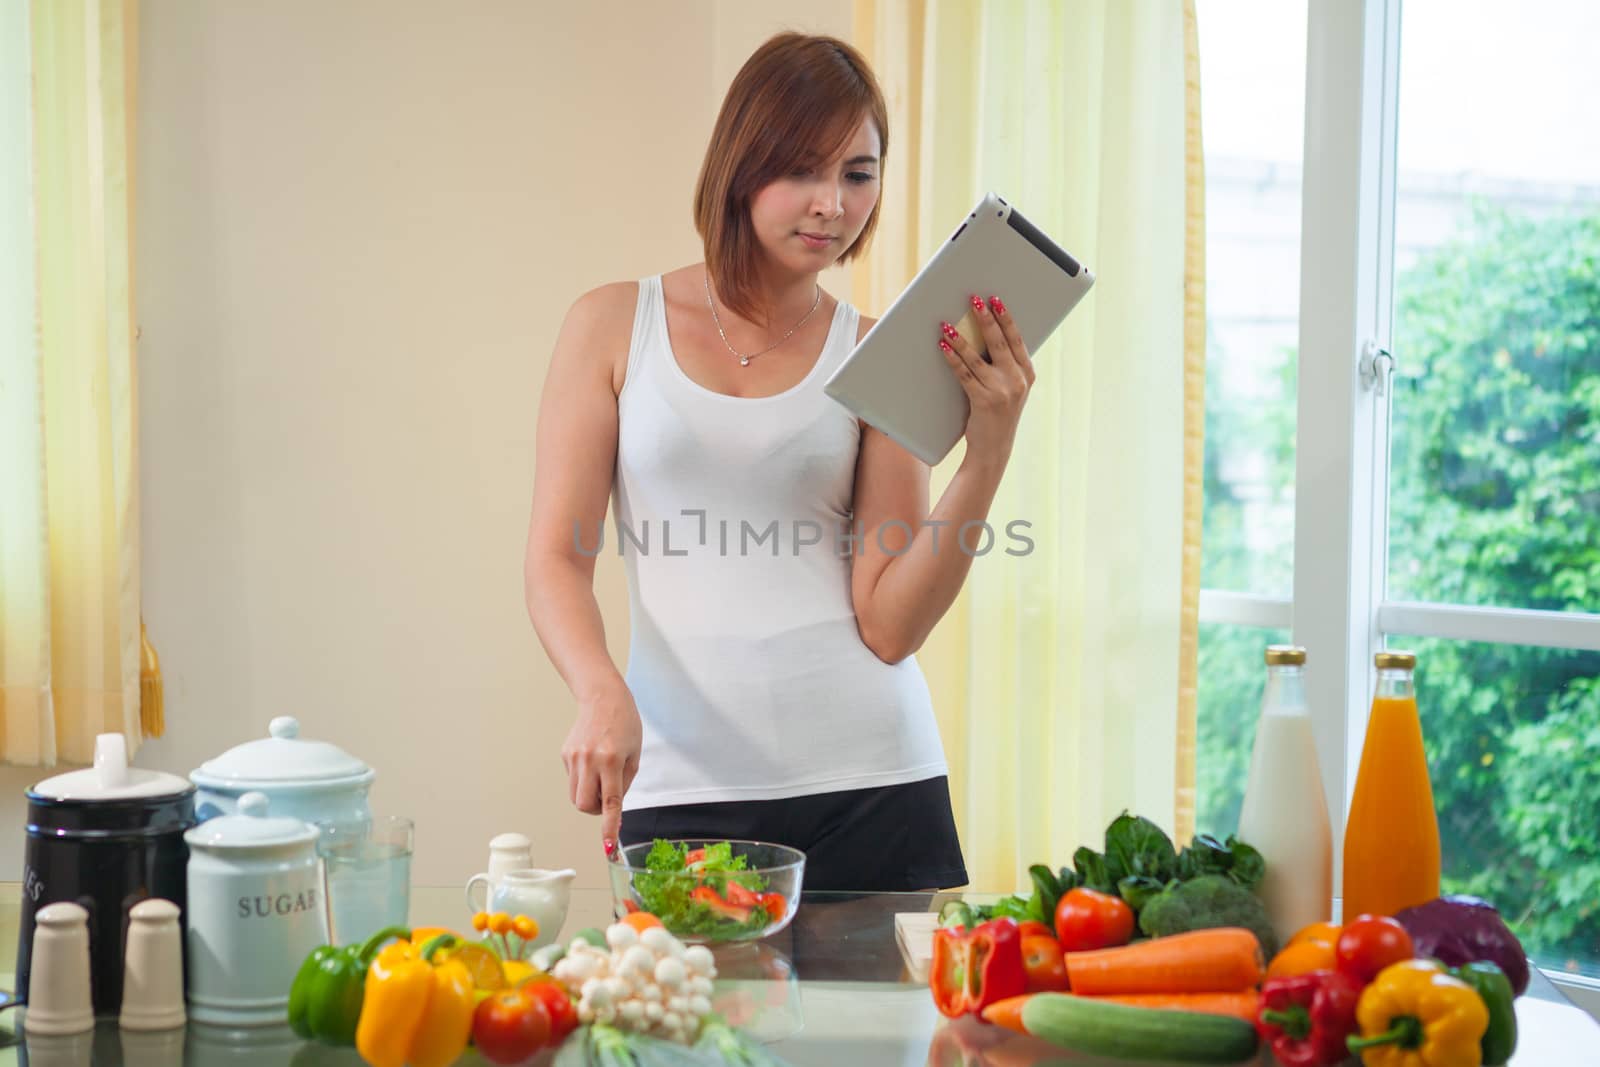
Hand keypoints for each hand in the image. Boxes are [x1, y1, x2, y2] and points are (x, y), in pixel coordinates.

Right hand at [560, 678, 641, 850]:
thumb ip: (625, 782)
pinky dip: (584, 780)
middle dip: (595, 811)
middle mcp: (590, 760)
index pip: (610, 802)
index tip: (608, 846)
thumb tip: (613, 806)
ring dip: (589, 796)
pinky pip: (573, 780)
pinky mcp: (565, 754)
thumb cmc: (625, 723)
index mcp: (611, 760)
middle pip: (584, 805)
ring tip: (601, 778)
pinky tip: (593, 761)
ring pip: (575, 796)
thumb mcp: (635, 753)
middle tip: (606, 798)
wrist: (603, 697)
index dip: (609, 827)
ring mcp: (574, 757)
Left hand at [938, 295, 1034, 466]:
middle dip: (986, 318)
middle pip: (999, 342)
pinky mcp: (984, 401)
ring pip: (978, 357)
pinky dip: (952, 358)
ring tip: (948, 324)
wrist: (993, 450)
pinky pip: (965, 374)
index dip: (1006, 318)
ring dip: (960, 338)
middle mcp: (1018, 381)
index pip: (1017, 340)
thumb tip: (985, 335)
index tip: (996, 300)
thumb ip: (1006, 367)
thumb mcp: (1011, 390)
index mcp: (1027, 375)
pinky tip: (943, 346)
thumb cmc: (998, 416)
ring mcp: (1002, 392)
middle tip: (974, 299)